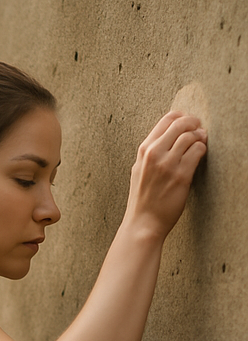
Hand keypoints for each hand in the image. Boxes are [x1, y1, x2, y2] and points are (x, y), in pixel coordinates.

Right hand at [124, 111, 207, 240]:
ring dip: (200, 137)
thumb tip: (172, 135)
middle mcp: (155, 154)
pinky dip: (202, 150)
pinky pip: (198, 151)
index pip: (167, 120)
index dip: (182, 117)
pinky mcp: (181, 175)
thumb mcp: (139, 171)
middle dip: (194, 123)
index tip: (188, 123)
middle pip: (181, 123)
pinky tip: (199, 155)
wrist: (143, 223)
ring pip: (192, 136)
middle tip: (199, 130)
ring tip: (200, 143)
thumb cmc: (143, 199)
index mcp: (144, 151)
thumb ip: (152, 152)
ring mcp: (168, 164)